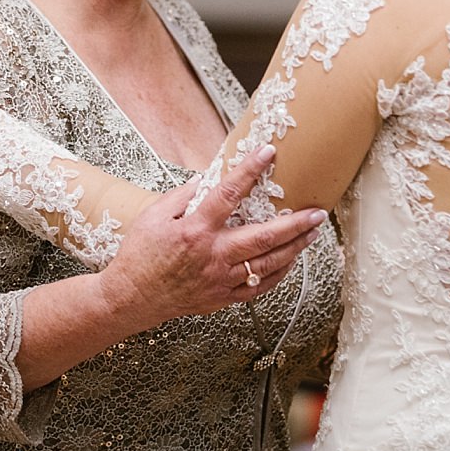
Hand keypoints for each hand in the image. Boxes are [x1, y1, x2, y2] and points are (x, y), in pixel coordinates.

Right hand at [102, 144, 330, 325]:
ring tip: (312, 234)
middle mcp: (213, 255)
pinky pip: (258, 287)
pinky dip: (278, 274)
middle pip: (264, 237)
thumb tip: (207, 179)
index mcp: (195, 230)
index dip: (250, 170)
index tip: (268, 152)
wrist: (131, 298)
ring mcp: (220, 279)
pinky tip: (290, 261)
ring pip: (268, 264)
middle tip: (318, 212)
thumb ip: (181, 196)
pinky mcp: (222, 297)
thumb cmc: (139, 255)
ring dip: (294, 247)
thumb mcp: (152, 216)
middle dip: (295, 224)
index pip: (229, 193)